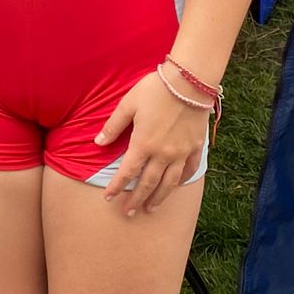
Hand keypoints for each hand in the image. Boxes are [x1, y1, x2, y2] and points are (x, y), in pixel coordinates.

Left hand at [97, 72, 209, 215]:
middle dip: (136, 199)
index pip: (127, 173)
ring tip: (151, 208)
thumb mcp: (128, 104)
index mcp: (143, 144)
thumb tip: (98, 142)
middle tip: (128, 213)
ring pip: (169, 182)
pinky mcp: (195, 147)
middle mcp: (163, 153)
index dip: (116, 187)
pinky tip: (176, 186)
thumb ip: (113, 126)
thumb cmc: (155, 89)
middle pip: (148, 183)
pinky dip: (182, 180)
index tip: (108, 199)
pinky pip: (189, 170)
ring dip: (159, 197)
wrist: (189, 81)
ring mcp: (181, 152)